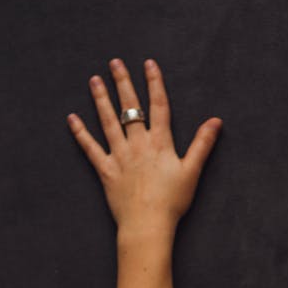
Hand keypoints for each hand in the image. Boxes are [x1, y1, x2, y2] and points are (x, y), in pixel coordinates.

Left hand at [67, 57, 221, 237]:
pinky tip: (72, 119)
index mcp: (160, 143)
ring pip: (108, 122)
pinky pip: (90, 149)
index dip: (154, 83)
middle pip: (130, 108)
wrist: (148, 224)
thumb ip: (202, 144)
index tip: (148, 63)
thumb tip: (216, 121)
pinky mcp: (105, 171)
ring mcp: (119, 156)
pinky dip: (80, 134)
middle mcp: (138, 145)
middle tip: (114, 62)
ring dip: (101, 100)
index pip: (158, 106)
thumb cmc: (172, 201)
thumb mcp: (192, 171)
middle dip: (122, 83)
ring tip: (94, 81)